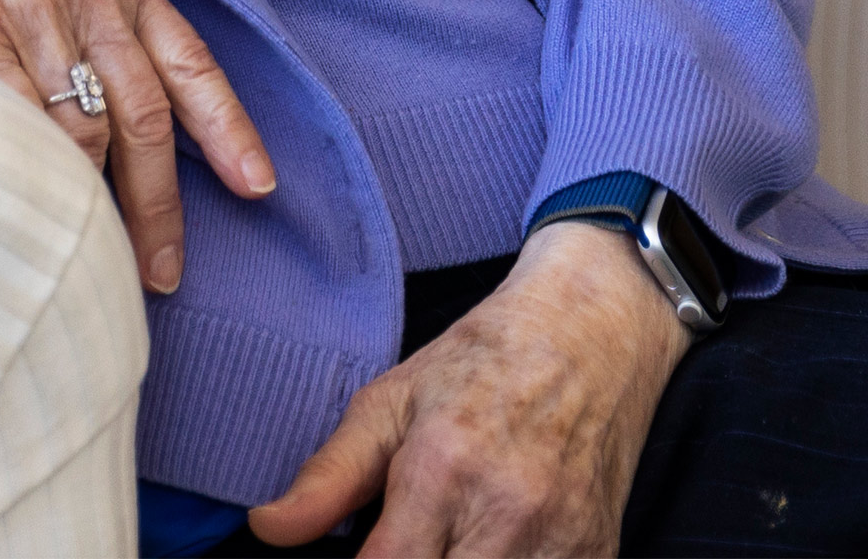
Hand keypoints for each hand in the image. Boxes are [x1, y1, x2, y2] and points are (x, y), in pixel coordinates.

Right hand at [0, 0, 274, 292]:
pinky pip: (19, 121)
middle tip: (162, 270)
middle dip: (158, 204)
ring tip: (90, 251)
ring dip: (91, 200)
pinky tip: (38, 209)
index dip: (229, 130)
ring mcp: (28, 2)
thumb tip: (128, 133)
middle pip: (143, 117)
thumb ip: (102, 25)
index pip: (189, 62)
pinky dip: (35, 172)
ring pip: (83, 130)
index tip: (257, 188)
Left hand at [249, 220, 691, 553]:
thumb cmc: (483, 362)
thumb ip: (328, 476)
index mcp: (443, 469)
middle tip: (402, 541)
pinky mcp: (600, 556)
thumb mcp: (390, 401)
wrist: (593, 332)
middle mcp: (508, 513)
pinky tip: (487, 543)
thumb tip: (267, 530)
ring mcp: (562, 542)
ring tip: (443, 539)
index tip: (360, 554)